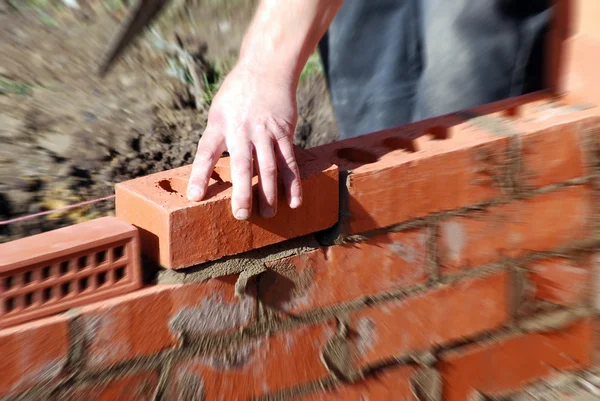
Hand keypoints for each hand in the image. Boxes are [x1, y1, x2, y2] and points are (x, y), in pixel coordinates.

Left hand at [186, 65, 302, 219]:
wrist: (266, 68)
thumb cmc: (238, 94)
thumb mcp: (219, 110)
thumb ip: (217, 138)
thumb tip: (208, 170)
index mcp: (219, 124)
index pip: (206, 153)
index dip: (200, 176)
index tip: (194, 197)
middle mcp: (241, 129)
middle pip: (241, 165)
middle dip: (241, 192)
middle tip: (241, 215)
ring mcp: (265, 132)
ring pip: (268, 167)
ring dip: (268, 193)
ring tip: (267, 215)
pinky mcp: (284, 133)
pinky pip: (289, 161)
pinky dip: (293, 183)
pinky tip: (294, 201)